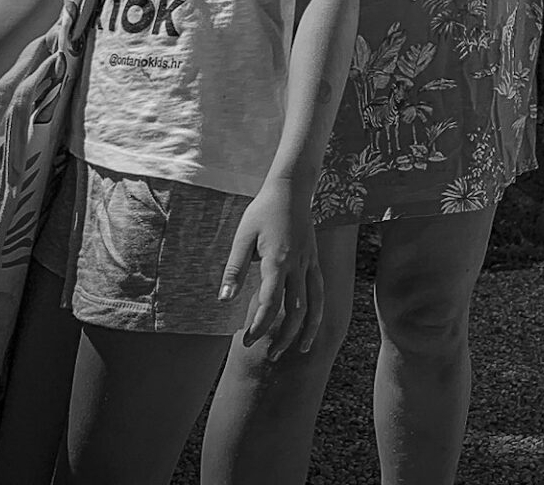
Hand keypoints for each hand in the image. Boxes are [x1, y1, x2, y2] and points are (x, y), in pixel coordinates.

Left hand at [220, 184, 320, 357]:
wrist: (291, 189)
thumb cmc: (263, 211)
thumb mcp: (242, 237)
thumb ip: (234, 269)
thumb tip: (223, 299)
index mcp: (277, 260)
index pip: (271, 302)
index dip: (260, 325)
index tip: (247, 340)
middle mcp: (297, 265)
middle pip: (296, 310)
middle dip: (284, 336)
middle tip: (270, 354)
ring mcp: (309, 263)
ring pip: (315, 303)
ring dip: (308, 329)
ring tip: (302, 350)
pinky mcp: (314, 260)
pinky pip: (320, 290)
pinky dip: (318, 311)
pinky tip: (311, 323)